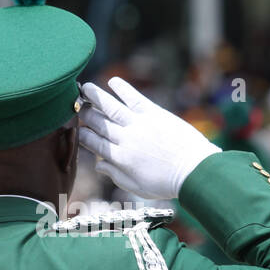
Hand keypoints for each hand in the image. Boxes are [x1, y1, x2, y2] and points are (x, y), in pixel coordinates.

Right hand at [78, 77, 219, 199]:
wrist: (193, 171)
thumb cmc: (166, 183)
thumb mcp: (137, 187)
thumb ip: (116, 175)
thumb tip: (99, 165)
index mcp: (118, 159)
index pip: (93, 143)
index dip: (82, 134)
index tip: (76, 128)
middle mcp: (124, 139)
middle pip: (98, 123)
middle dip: (85, 114)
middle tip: (77, 106)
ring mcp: (138, 124)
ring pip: (110, 107)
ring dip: (95, 96)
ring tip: (84, 87)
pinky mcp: (154, 113)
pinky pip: (133, 98)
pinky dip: (122, 88)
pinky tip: (113, 81)